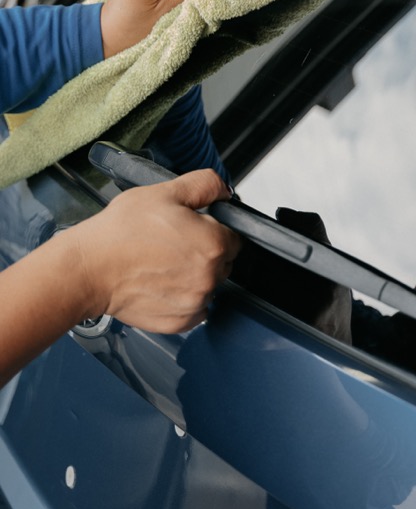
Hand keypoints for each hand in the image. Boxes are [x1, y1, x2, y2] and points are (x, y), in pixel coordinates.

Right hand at [73, 169, 241, 332]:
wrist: (88, 269)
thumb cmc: (121, 232)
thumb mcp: (165, 191)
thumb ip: (205, 185)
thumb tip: (224, 190)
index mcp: (212, 244)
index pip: (234, 237)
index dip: (214, 229)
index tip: (194, 229)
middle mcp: (209, 278)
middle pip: (223, 262)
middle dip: (204, 252)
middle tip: (172, 243)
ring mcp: (194, 303)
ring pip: (208, 285)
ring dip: (194, 276)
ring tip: (162, 263)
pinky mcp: (178, 323)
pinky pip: (194, 309)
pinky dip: (182, 298)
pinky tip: (160, 283)